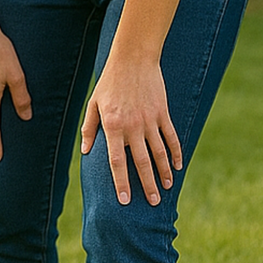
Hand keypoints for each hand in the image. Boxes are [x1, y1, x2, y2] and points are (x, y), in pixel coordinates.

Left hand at [81, 58, 180, 205]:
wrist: (133, 59)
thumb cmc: (109, 81)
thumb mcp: (93, 103)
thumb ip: (89, 128)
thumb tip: (84, 152)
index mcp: (112, 125)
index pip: (116, 160)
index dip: (120, 181)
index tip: (124, 200)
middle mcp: (132, 126)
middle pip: (141, 162)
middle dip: (147, 185)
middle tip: (152, 203)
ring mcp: (150, 120)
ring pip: (159, 153)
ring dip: (164, 173)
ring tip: (166, 188)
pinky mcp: (163, 114)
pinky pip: (171, 138)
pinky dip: (176, 153)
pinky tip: (178, 166)